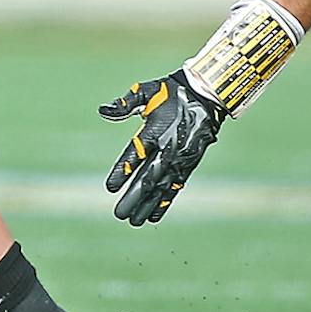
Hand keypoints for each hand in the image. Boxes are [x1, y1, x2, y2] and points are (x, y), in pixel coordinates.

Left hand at [99, 71, 225, 225]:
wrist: (207, 95)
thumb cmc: (172, 91)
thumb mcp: (147, 90)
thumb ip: (125, 103)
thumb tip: (103, 110)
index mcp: (155, 130)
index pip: (135, 155)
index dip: (122, 171)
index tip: (110, 187)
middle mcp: (168, 148)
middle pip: (148, 178)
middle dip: (133, 197)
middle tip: (119, 214)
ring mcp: (180, 158)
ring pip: (162, 187)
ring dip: (147, 204)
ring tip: (133, 221)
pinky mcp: (189, 164)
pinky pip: (175, 186)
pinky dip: (164, 201)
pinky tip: (154, 215)